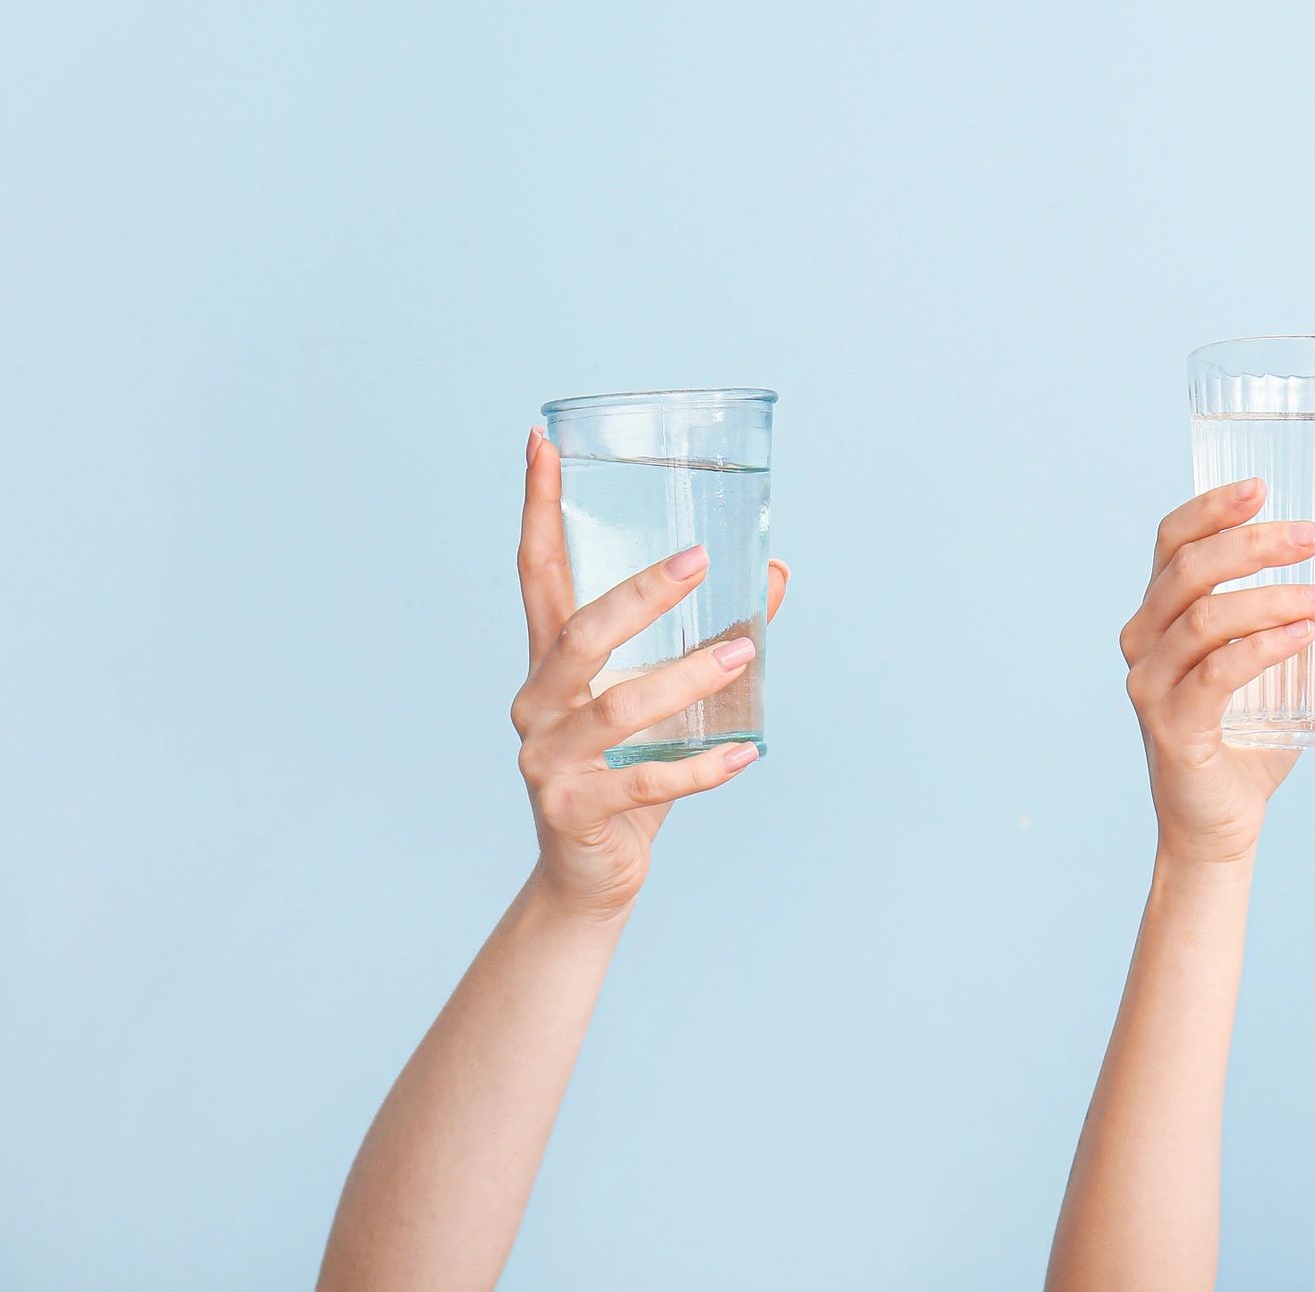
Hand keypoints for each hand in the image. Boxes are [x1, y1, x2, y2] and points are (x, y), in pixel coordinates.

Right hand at [512, 428, 787, 920]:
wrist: (591, 875)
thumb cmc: (630, 770)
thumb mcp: (671, 696)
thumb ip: (712, 635)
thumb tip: (777, 572)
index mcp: (552, 663)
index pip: (537, 570)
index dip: (538, 506)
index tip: (543, 440)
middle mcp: (537, 701)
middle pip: (578, 632)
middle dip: (638, 594)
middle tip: (699, 560)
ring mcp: (546, 758)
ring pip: (616, 706)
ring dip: (687, 677)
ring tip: (746, 654)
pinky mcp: (570, 810)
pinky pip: (643, 782)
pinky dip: (700, 769)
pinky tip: (745, 756)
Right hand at [1117, 480, 1314, 865]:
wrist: (1221, 825)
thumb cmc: (1254, 737)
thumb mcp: (1303, 668)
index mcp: (1163, 612)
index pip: (1173, 540)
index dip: (1212, 507)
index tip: (1263, 486)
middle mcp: (1145, 640)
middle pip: (1189, 568)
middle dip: (1255, 544)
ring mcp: (1152, 684)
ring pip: (1204, 618)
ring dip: (1271, 599)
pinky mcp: (1172, 727)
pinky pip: (1214, 674)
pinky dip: (1261, 649)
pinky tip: (1304, 637)